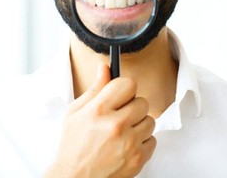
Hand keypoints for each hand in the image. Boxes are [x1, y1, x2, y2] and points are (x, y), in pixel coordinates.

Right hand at [44, 63, 155, 177]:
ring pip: (150, 120)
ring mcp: (129, 143)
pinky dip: (142, 141)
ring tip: (122, 132)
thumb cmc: (73, 145)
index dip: (125, 88)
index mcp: (99, 109)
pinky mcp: (138, 159)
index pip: (128, 84)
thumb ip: (95, 88)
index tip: (120, 94)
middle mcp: (116, 125)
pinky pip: (152, 140)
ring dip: (139, 124)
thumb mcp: (76, 111)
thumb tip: (105, 67)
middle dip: (132, 107)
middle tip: (119, 116)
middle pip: (142, 101)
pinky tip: (127, 144)